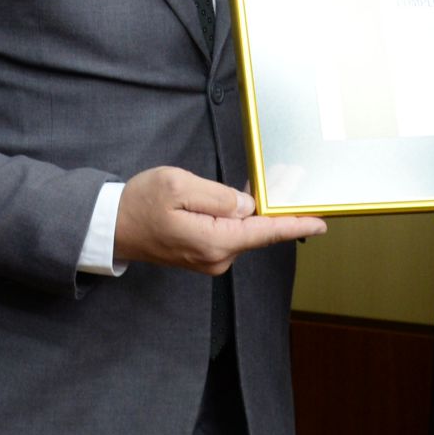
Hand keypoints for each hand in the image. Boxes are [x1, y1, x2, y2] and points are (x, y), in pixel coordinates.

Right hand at [111, 166, 324, 274]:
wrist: (111, 227)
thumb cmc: (140, 204)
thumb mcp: (179, 186)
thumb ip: (219, 196)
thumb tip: (247, 205)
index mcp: (214, 240)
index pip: (264, 232)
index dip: (295, 224)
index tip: (322, 222)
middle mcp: (217, 256)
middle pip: (257, 229)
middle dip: (275, 205)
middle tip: (292, 176)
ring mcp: (210, 258)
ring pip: (243, 230)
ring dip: (255, 208)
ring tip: (268, 180)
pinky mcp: (203, 253)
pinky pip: (230, 233)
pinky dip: (240, 216)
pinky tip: (242, 198)